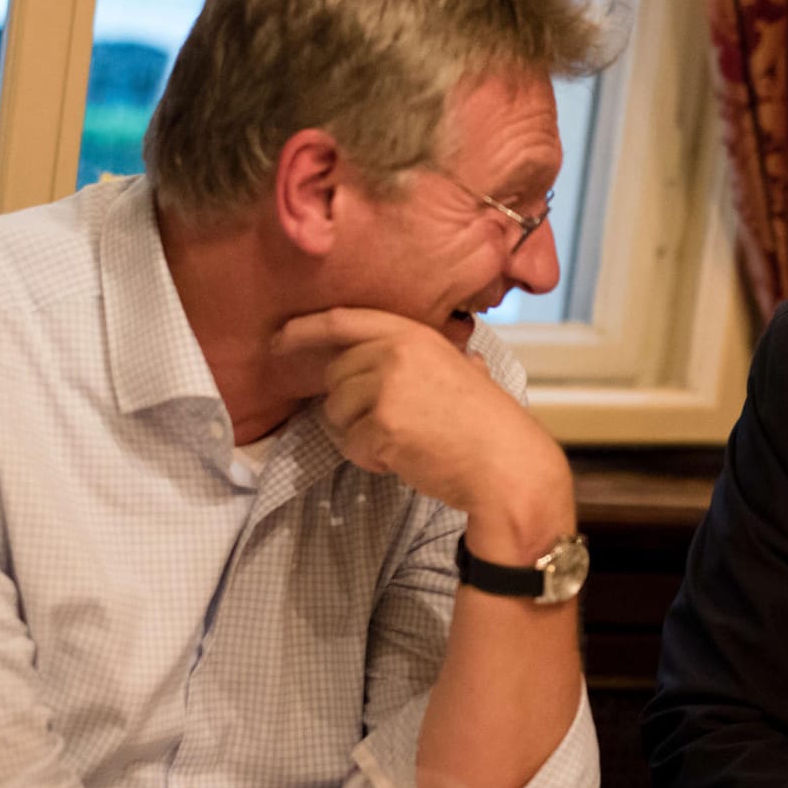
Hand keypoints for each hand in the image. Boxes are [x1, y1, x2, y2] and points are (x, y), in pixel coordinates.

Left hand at [271, 308, 571, 554]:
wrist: (507, 465)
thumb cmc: (492, 425)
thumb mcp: (468, 373)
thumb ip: (441, 361)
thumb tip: (450, 362)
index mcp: (415, 335)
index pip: (345, 322)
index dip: (306, 329)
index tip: (279, 338)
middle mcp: (396, 353)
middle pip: (336, 377)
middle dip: (351, 406)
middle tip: (391, 426)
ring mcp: (387, 389)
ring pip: (337, 414)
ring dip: (362, 435)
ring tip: (404, 443)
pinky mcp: (382, 426)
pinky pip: (352, 446)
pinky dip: (372, 460)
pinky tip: (405, 460)